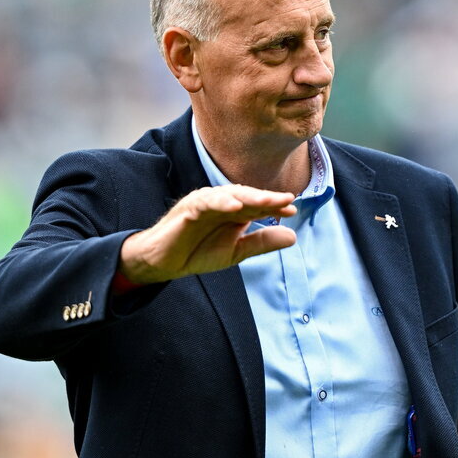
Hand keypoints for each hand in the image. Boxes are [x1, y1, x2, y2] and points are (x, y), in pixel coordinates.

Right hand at [118, 184, 296, 283]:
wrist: (164, 262)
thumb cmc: (197, 252)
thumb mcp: (236, 252)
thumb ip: (261, 243)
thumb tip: (293, 237)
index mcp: (234, 212)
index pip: (258, 206)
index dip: (275, 207)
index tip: (292, 210)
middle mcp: (222, 203)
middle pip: (248, 197)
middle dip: (267, 199)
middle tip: (287, 200)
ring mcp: (205, 203)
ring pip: (230, 195)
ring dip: (249, 197)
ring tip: (267, 201)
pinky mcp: (188, 208)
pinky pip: (206, 202)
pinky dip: (220, 202)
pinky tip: (235, 206)